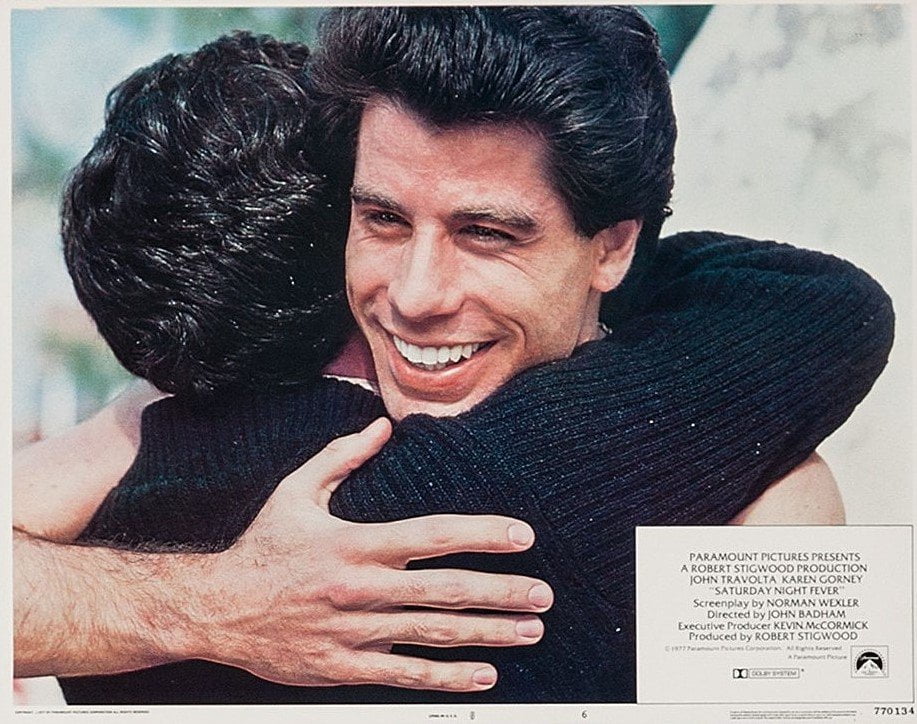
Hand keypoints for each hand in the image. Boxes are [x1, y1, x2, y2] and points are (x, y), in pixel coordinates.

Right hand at [180, 418, 551, 690]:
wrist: (214, 608)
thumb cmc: (261, 548)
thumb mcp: (296, 492)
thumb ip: (341, 457)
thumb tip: (381, 426)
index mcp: (356, 544)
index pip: (432, 536)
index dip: (482, 535)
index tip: (523, 537)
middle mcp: (361, 588)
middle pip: (445, 590)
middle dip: (501, 592)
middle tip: (542, 594)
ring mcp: (354, 631)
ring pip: (433, 633)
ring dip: (487, 633)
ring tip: (529, 630)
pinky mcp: (343, 667)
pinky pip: (403, 674)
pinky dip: (446, 677)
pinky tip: (483, 675)